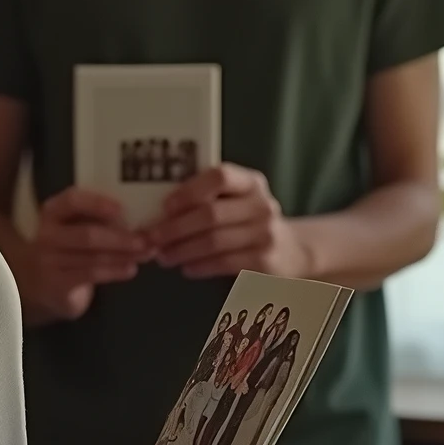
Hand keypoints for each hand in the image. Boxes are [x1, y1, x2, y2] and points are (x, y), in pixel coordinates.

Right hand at [22, 188, 142, 320]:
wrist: (39, 285)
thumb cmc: (66, 248)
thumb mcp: (73, 227)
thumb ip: (95, 218)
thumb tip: (138, 213)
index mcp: (52, 212)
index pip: (72, 201)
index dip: (97, 203)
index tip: (122, 208)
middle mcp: (47, 234)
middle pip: (87, 234)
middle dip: (121, 237)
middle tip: (146, 239)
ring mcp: (50, 261)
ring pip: (93, 257)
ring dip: (124, 256)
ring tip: (146, 254)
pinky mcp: (58, 284)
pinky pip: (91, 275)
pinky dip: (114, 272)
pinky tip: (131, 269)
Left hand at [141, 164, 312, 279]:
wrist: (292, 251)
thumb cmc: (249, 221)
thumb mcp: (238, 200)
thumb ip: (208, 197)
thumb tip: (156, 209)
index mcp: (251, 182)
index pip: (220, 176)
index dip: (189, 190)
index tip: (165, 205)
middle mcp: (262, 205)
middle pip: (210, 214)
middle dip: (175, 227)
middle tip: (151, 238)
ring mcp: (266, 234)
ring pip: (214, 241)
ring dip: (182, 250)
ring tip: (162, 257)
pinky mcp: (265, 262)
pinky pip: (224, 263)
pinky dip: (200, 266)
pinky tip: (186, 268)